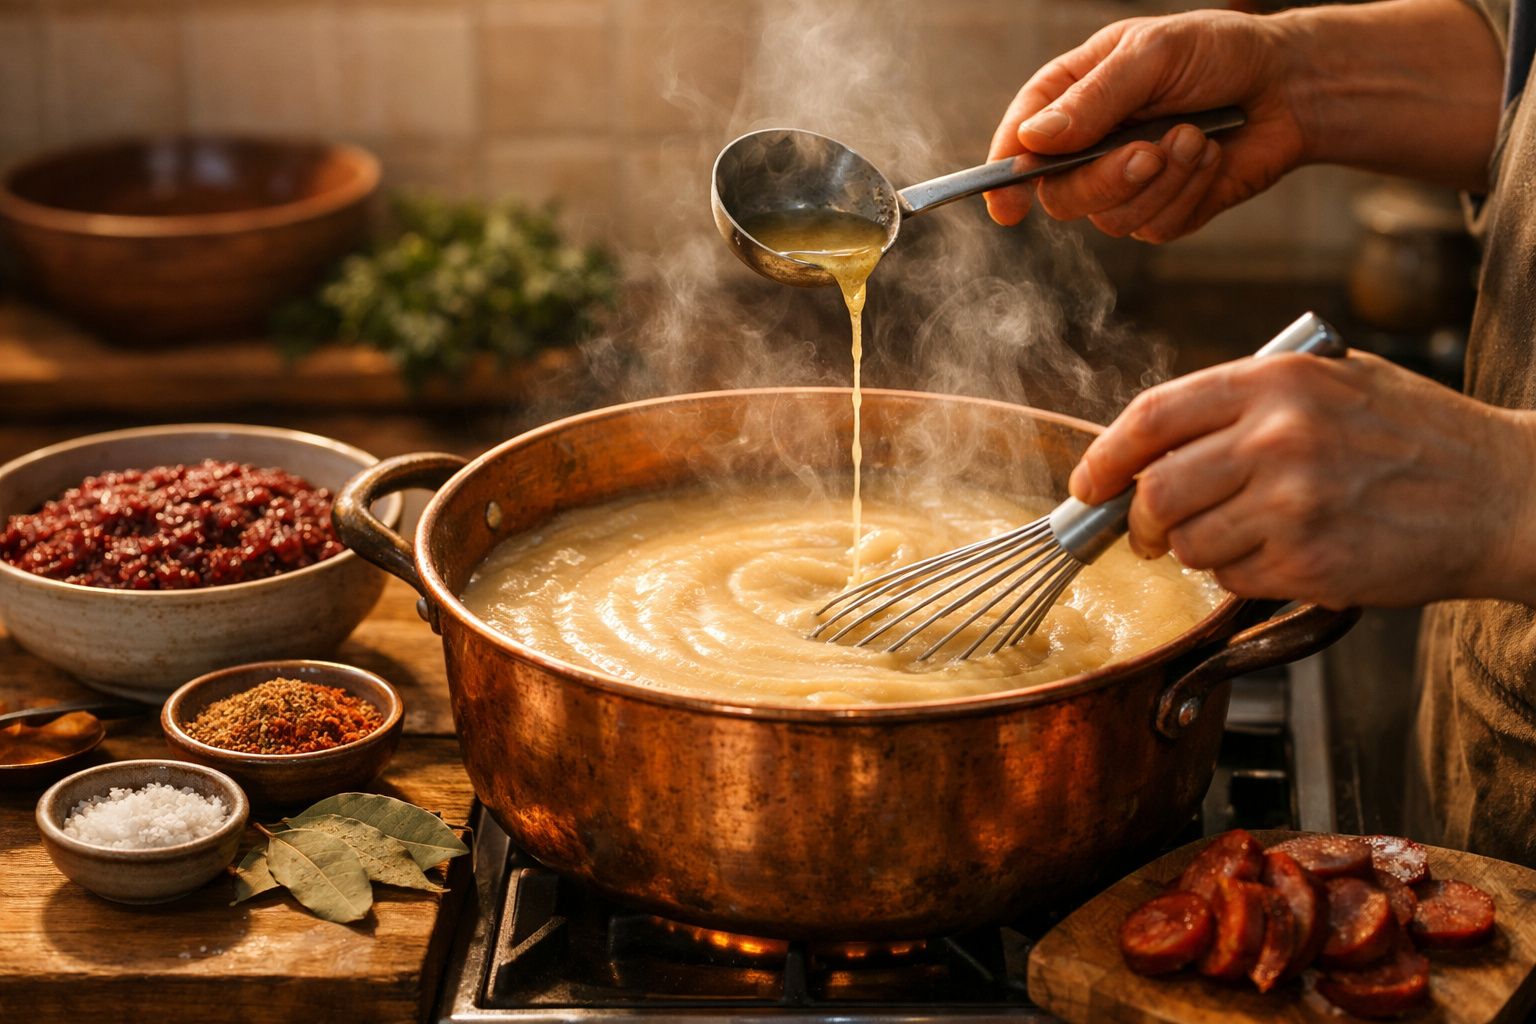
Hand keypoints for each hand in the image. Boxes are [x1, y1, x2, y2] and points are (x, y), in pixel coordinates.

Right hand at [986, 10, 1305, 241]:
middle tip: (1149, 152)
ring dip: (1162, 181)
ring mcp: (1124, 184)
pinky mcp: (1162, 212)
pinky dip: (1188, 192)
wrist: (1289, 86)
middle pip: (1061, 195)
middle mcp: (1090, 146)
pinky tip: (1209, 156)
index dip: (1005, 176)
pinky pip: (1155, 227)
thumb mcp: (1153, 55)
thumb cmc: (1220, 53)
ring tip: (1195, 137)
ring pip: (1110, 219)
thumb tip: (1033, 139)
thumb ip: (1092, 98)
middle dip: (1106, 180)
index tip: (1006, 204)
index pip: (1019, 141)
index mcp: (1072, 97)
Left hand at [1066, 351, 1535, 607]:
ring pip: (1187, 543)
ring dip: (1196, 550)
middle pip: (1154, 490)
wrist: (1508, 495)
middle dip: (1138, 522)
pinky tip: (1284, 555)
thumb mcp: (1337, 382)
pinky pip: (1231, 579)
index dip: (1103, 458)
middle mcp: (1275, 437)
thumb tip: (1158, 440)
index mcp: (1275, 382)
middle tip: (1148, 533)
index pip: (1149, 417)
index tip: (1086, 484)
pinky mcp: (1309, 562)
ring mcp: (1291, 503)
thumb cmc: (1421, 437)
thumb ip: (1250, 402)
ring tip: (1244, 535)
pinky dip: (1240, 576)